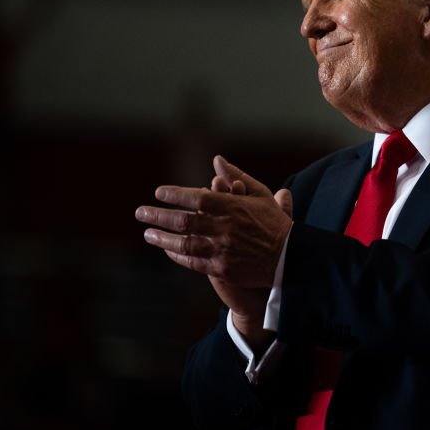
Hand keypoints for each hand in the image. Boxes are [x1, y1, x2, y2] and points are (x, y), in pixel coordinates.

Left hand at [136, 157, 293, 293]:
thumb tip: (217, 159)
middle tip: (141, 212)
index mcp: (234, 207)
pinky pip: (192, 261)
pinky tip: (167, 249)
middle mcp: (225, 228)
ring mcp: (223, 250)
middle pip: (184, 220)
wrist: (289, 258)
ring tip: (147, 233)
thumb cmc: (274, 224)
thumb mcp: (260, 195)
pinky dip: (177, 255)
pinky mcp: (222, 269)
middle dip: (159, 216)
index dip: (175, 194)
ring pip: (184, 243)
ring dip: (162, 238)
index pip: (197, 197)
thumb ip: (236, 176)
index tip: (159, 192)